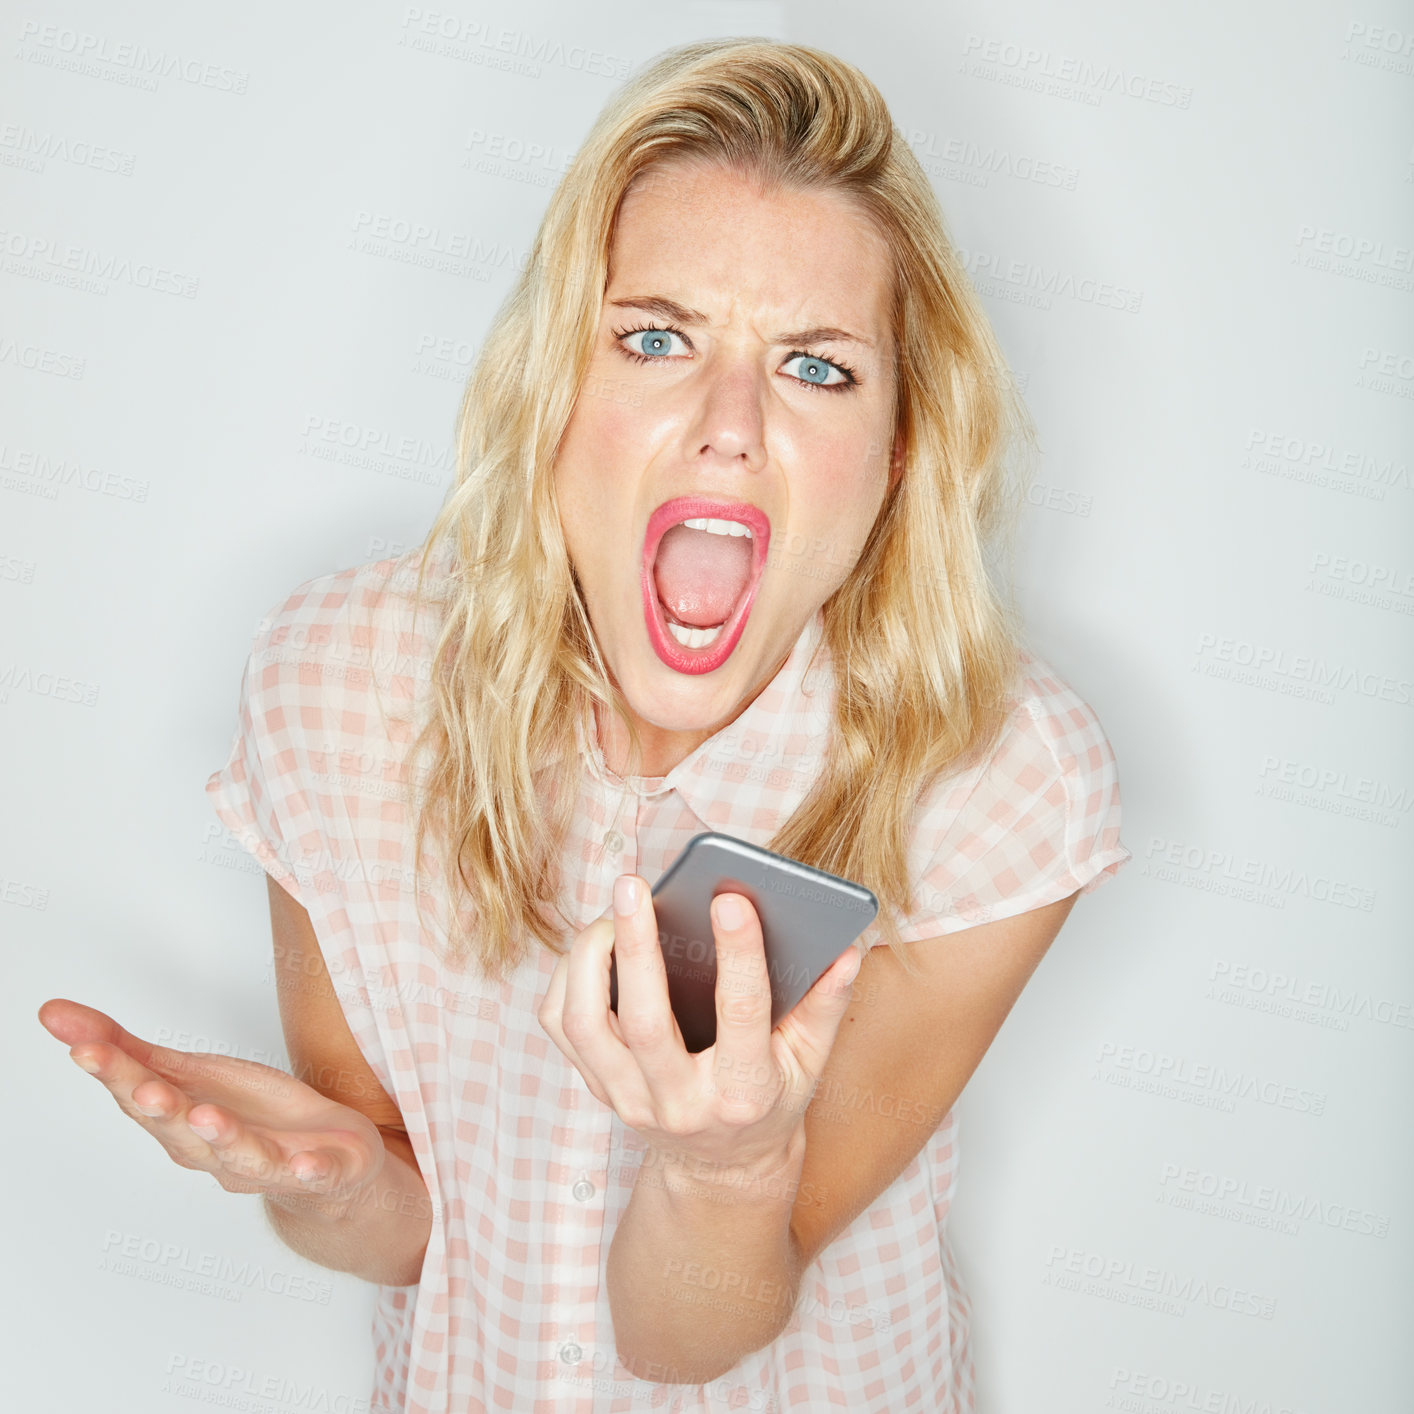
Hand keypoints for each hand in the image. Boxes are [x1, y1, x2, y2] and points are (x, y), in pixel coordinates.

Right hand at [38, 998, 386, 1215]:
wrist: (326, 1168)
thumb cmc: (251, 1118)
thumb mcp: (190, 1075)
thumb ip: (126, 1050)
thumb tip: (53, 1013)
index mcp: (181, 1124)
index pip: (141, 1095)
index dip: (114, 1073)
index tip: (84, 1047)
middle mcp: (215, 1152)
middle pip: (182, 1128)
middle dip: (160, 1108)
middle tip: (141, 1087)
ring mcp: (269, 1165)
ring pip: (241, 1153)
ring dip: (223, 1136)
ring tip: (206, 1114)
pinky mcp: (321, 1171)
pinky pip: (312, 1174)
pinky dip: (306, 1170)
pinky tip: (303, 1163)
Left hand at [536, 875, 862, 1181]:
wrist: (720, 1169)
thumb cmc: (769, 1100)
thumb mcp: (809, 1063)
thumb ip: (826, 1007)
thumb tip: (847, 951)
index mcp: (742, 1092)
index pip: (741, 1015)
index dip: (739, 954)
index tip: (731, 898)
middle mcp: (679, 1102)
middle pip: (645, 1022)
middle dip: (635, 945)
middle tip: (633, 884)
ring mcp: (630, 1100)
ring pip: (587, 1025)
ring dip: (590, 959)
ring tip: (611, 911)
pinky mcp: (598, 1087)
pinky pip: (562, 1028)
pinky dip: (568, 979)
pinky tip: (594, 944)